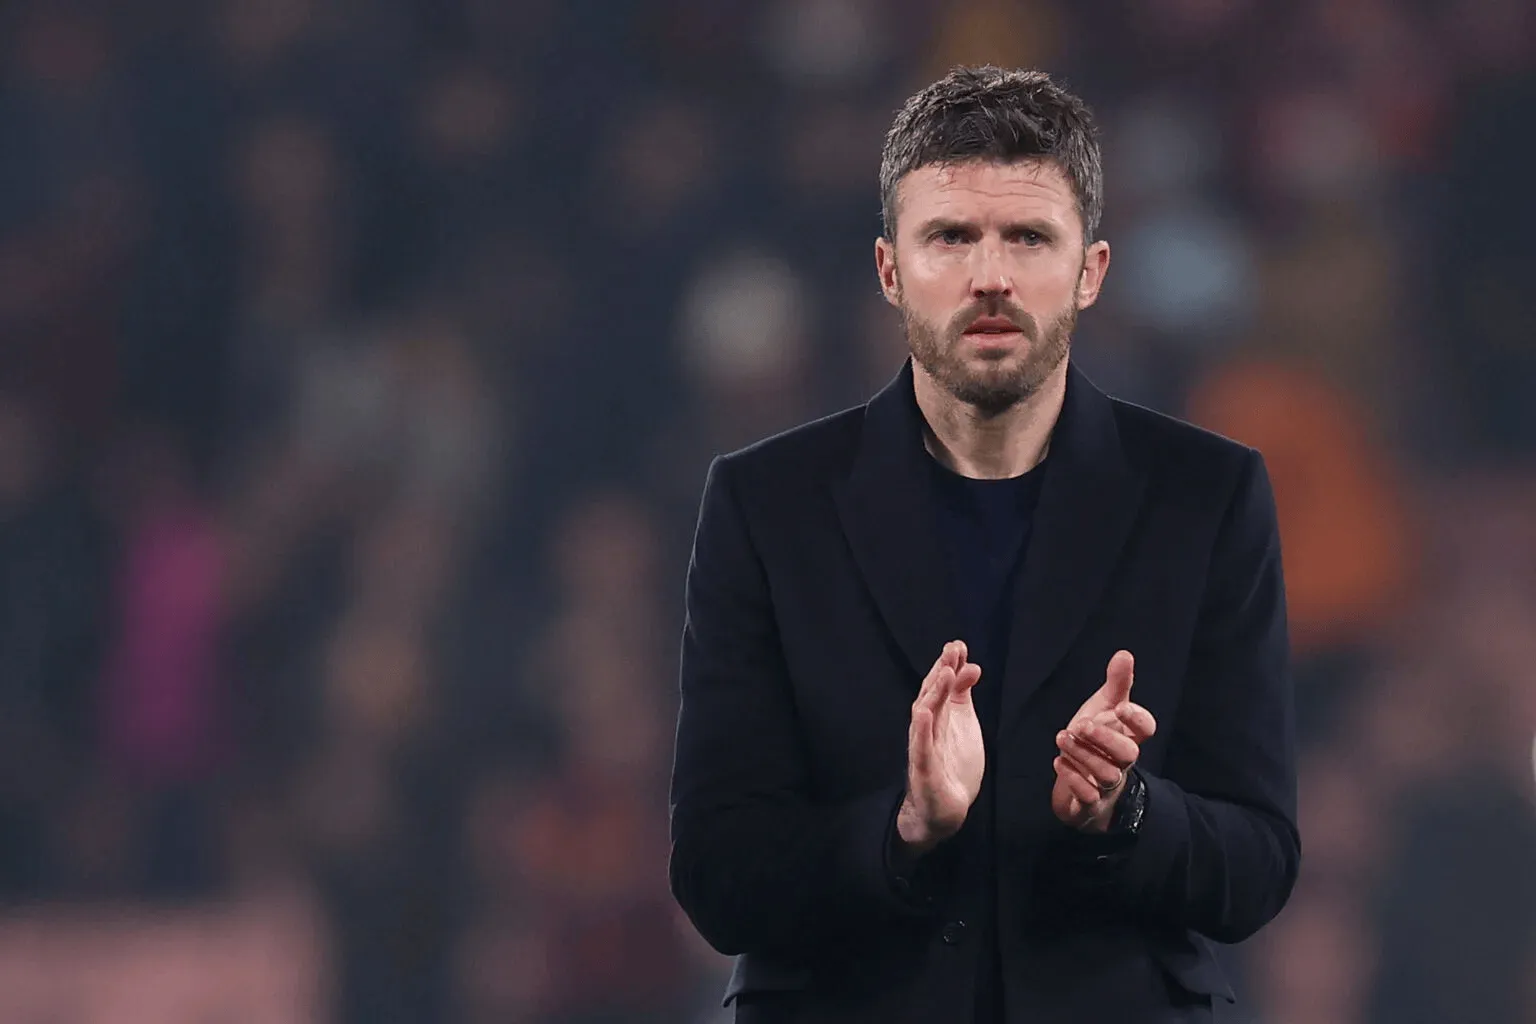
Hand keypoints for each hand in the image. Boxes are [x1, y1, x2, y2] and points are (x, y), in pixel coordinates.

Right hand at [897, 641, 983, 852]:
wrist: (942, 810)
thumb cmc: (952, 765)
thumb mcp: (964, 725)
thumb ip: (962, 696)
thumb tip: (971, 666)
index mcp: (939, 718)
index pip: (940, 688)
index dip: (947, 666)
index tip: (958, 645)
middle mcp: (928, 730)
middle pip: (931, 696)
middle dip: (941, 672)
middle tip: (952, 650)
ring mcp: (924, 749)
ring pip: (925, 718)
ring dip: (933, 694)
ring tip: (944, 673)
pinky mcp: (924, 771)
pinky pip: (921, 749)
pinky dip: (921, 731)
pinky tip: (923, 714)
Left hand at [1051, 650, 1157, 831]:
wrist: (1078, 784)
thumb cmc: (1094, 742)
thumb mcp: (1103, 709)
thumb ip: (1116, 684)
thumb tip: (1125, 654)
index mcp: (1128, 737)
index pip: (1147, 729)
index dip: (1137, 720)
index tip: (1120, 708)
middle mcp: (1121, 762)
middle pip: (1129, 754)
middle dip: (1105, 738)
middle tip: (1080, 725)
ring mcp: (1107, 785)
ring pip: (1108, 775)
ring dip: (1084, 755)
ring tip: (1062, 738)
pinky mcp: (1090, 803)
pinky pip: (1089, 797)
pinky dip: (1074, 780)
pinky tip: (1058, 763)